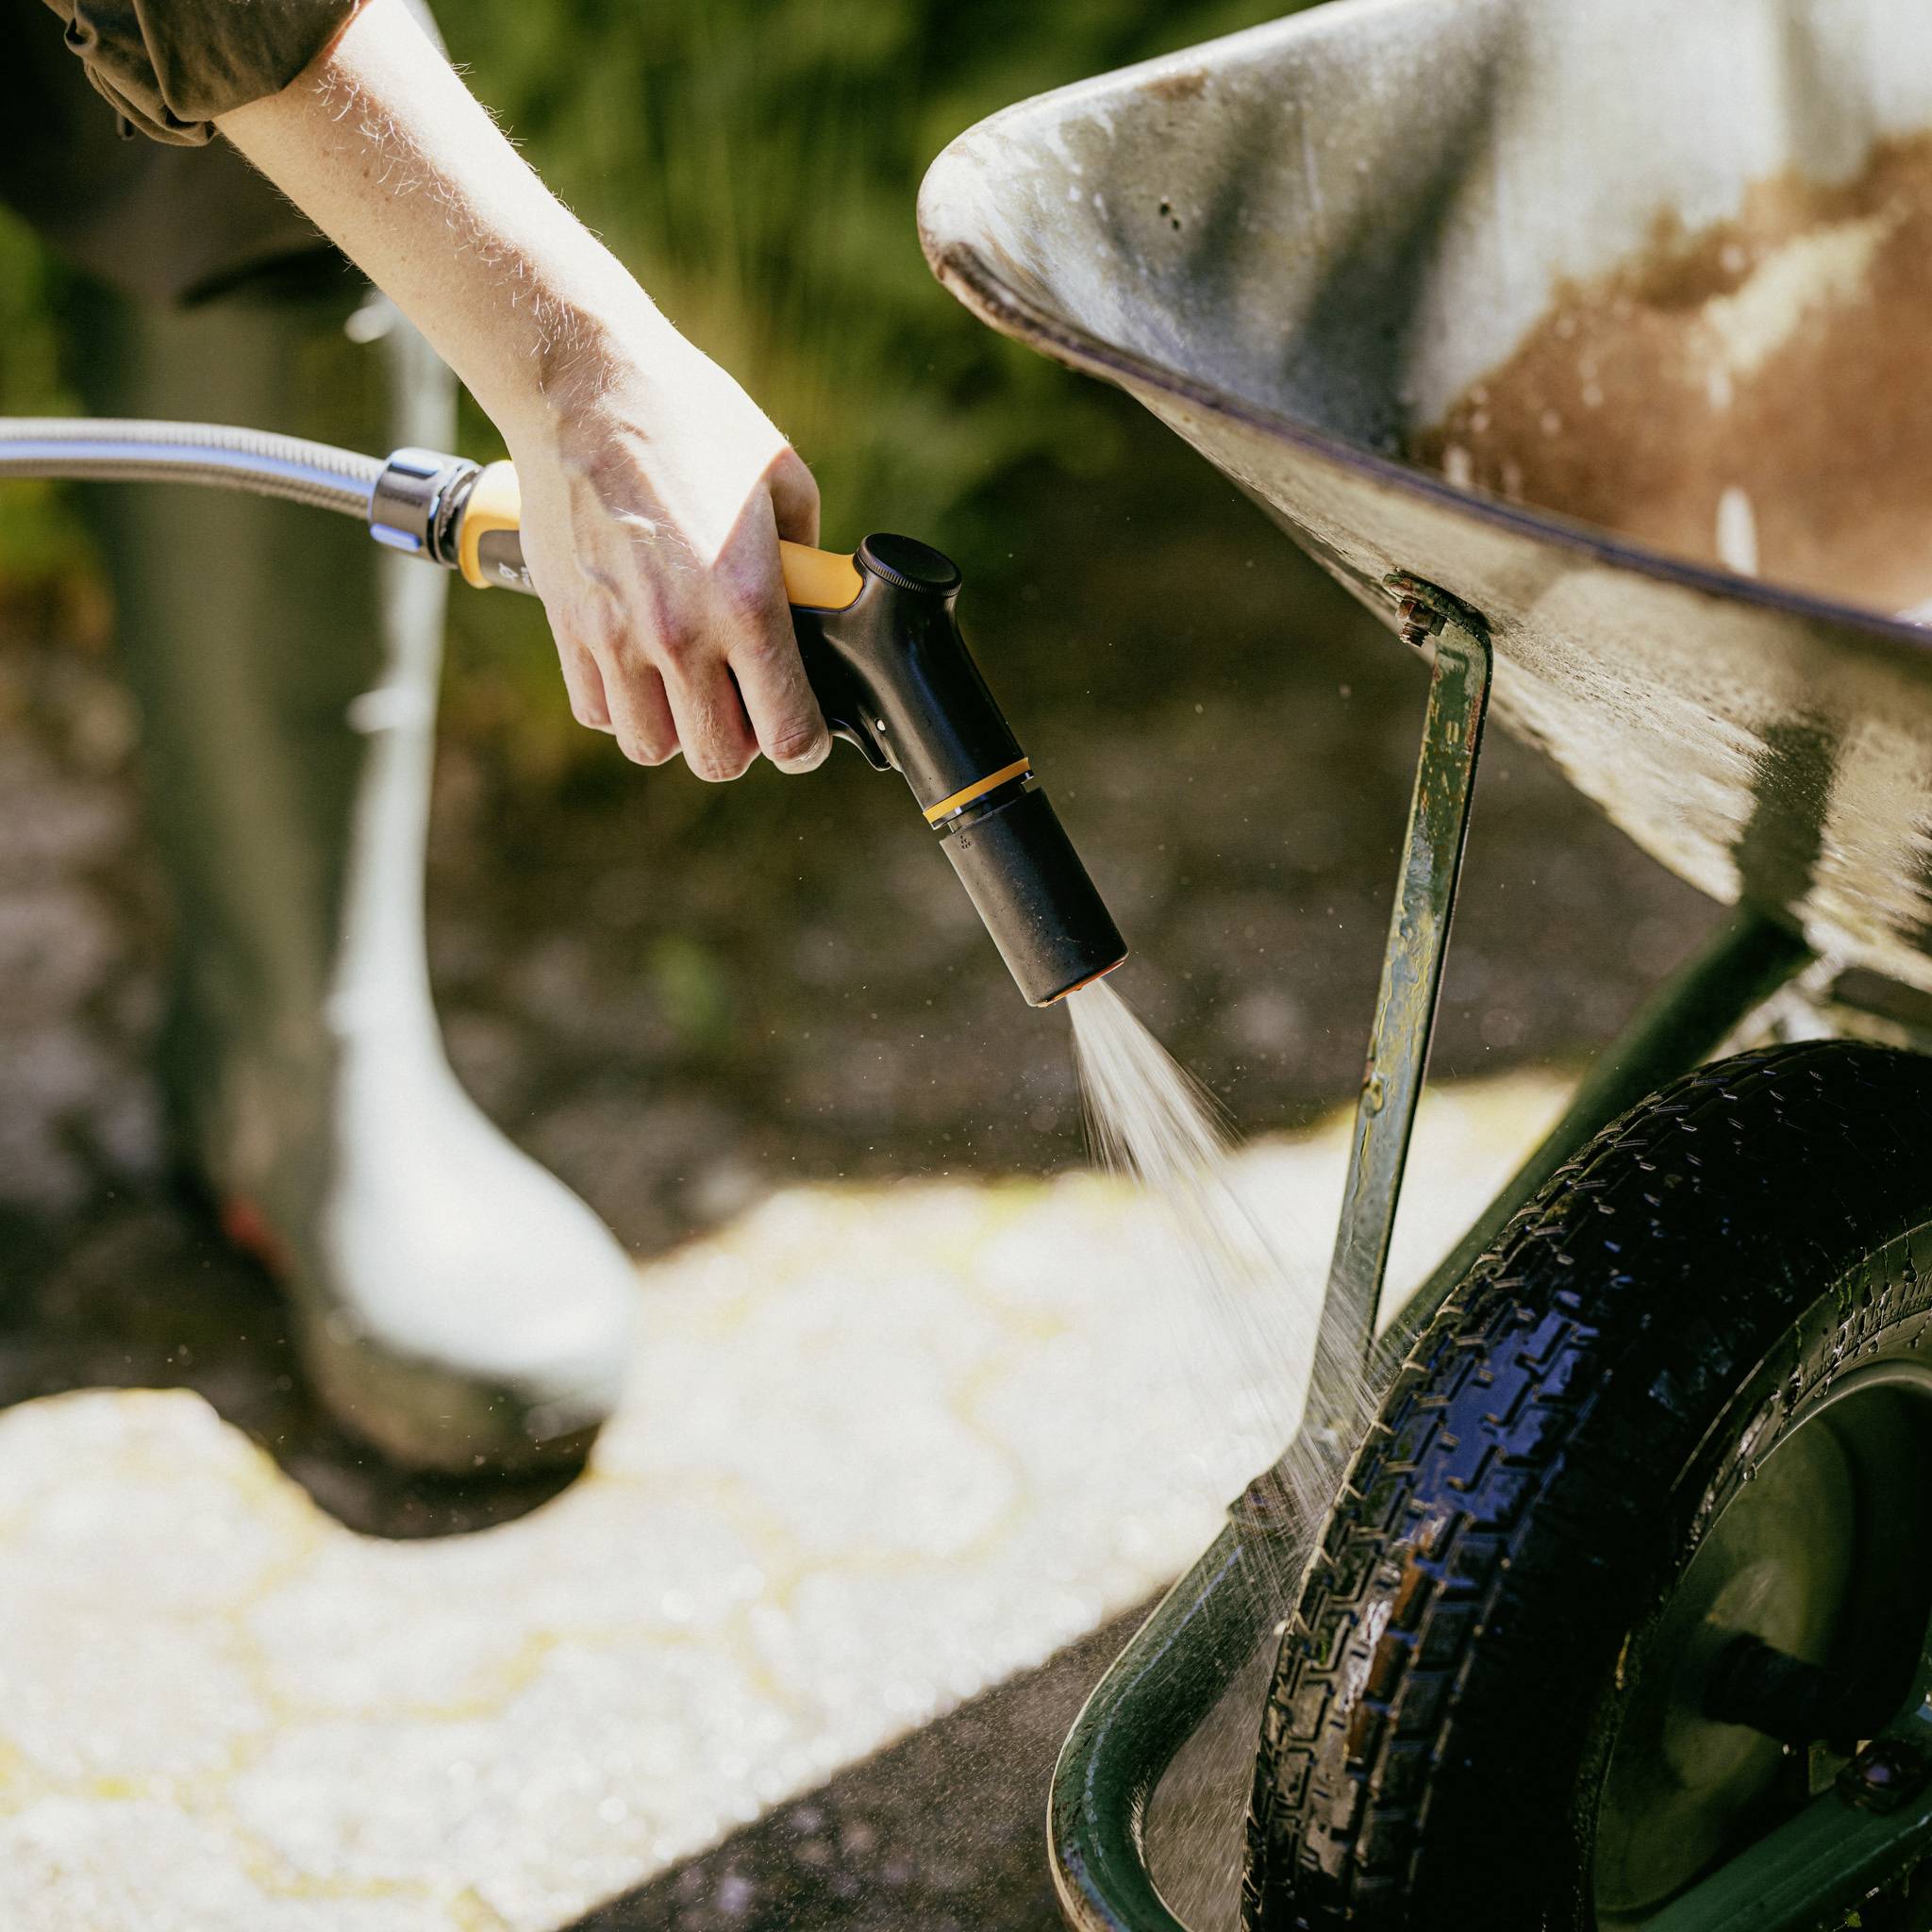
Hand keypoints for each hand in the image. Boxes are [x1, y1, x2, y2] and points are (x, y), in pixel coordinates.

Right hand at [506, 308, 828, 776]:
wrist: (584, 383)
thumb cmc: (692, 419)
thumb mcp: (782, 479)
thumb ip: (804, 559)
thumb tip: (817, 603)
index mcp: (746, 601)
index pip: (787, 735)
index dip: (804, 744)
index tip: (803, 728)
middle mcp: (678, 632)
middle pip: (718, 759)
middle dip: (742, 742)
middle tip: (746, 704)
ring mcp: (615, 634)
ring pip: (651, 746)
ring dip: (678, 729)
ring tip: (689, 688)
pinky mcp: (567, 625)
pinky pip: (598, 710)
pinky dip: (624, 706)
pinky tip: (641, 668)